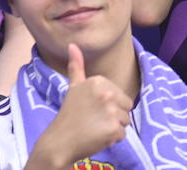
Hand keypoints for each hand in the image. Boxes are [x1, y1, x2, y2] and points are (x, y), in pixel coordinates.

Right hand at [28, 45, 131, 168]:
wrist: (60, 141)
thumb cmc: (69, 114)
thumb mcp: (73, 87)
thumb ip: (76, 66)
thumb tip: (72, 45)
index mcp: (98, 81)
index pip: (120, 95)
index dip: (109, 105)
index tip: (92, 109)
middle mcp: (107, 93)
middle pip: (126, 107)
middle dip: (114, 116)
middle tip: (95, 120)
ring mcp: (111, 111)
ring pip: (125, 121)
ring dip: (113, 127)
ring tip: (96, 128)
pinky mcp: (113, 128)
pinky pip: (122, 134)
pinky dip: (112, 139)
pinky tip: (97, 137)